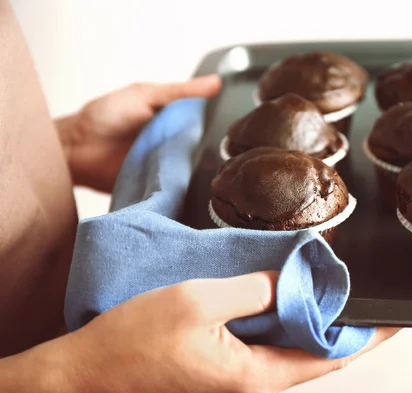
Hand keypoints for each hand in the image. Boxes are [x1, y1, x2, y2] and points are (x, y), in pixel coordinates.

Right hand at [4, 271, 398, 392]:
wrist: (84, 379)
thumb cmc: (131, 345)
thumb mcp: (195, 301)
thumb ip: (250, 289)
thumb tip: (285, 280)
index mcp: (255, 376)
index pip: (331, 356)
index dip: (367, 335)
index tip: (397, 319)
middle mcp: (252, 387)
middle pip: (314, 355)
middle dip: (342, 324)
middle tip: (361, 291)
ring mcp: (236, 384)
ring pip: (289, 351)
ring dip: (309, 321)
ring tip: (324, 288)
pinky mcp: (219, 376)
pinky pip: (264, 349)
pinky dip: (279, 324)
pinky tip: (275, 300)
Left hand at [57, 74, 220, 191]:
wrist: (75, 150)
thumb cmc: (105, 115)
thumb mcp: (146, 94)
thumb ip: (180, 91)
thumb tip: (216, 83)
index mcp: (175, 120)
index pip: (207, 124)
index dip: (223, 126)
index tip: (238, 130)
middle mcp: (175, 144)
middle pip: (205, 151)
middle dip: (217, 153)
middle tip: (230, 156)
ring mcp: (168, 167)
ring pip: (195, 172)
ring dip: (202, 173)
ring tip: (217, 175)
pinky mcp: (159, 188)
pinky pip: (178, 191)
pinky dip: (185, 190)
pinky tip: (197, 190)